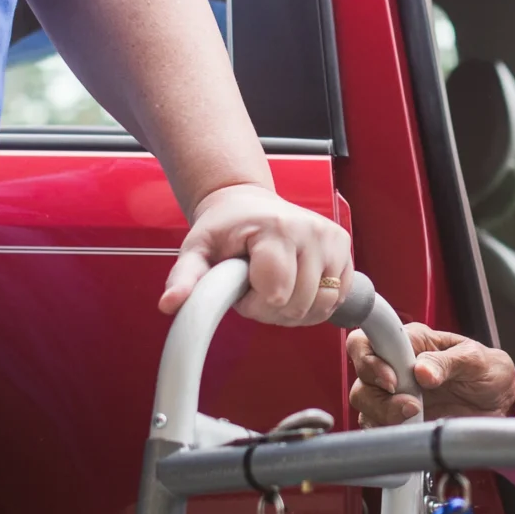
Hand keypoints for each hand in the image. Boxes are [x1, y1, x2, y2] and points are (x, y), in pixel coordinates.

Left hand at [158, 182, 352, 324]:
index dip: (254, 303)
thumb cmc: (225, 226)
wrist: (248, 203)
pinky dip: (315, 304)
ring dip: (295, 310)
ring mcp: (331, 239)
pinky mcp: (343, 248)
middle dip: (272, 309)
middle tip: (256, 288)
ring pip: (321, 305)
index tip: (241, 288)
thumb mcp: (197, 249)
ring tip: (275, 289)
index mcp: (275, 228)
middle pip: (299, 304)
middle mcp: (310, 231)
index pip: (276, 294)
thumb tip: (171, 304)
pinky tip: (295, 288)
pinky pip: (336, 298)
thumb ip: (185, 277)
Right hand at [346, 323, 514, 426]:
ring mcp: (394, 392)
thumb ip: (448, 362)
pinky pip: (374, 425)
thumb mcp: (476, 360)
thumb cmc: (486, 371)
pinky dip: (386, 430)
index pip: (370, 339)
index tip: (393, 381)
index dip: (371, 359)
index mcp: (412, 341)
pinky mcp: (397, 417)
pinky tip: (409, 429)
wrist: (499, 403)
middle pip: (361, 374)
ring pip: (363, 401)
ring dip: (384, 414)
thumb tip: (421, 370)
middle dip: (378, 394)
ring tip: (416, 416)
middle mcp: (396, 364)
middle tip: (412, 405)